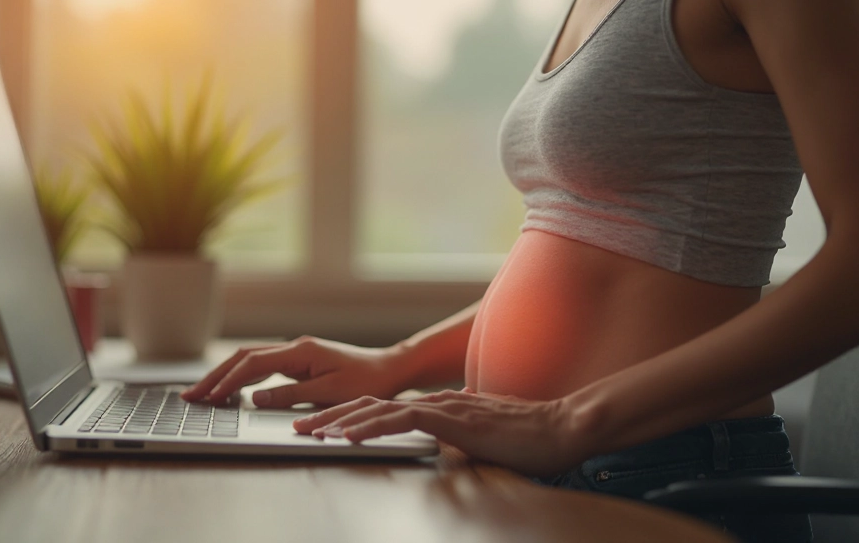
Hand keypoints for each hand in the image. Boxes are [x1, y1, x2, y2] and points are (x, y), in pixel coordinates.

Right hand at [180, 337, 410, 407]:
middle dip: (216, 376)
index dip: (228, 382)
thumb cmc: (367, 382)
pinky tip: (230, 388)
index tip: (208, 398)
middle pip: (244, 357)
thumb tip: (254, 398)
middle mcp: (295, 347)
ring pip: (250, 359)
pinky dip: (242, 376)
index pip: (253, 365)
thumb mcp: (330, 393)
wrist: (390, 369)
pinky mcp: (299, 361)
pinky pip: (263, 366)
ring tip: (202, 393)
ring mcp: (296, 352)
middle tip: (190, 396)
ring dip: (225, 375)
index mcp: (301, 351)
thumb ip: (291, 395)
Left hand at [292, 389, 589, 476]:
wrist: (560, 429)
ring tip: (309, 432)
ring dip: (339, 421)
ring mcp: (442, 408)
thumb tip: (442, 456)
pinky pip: (400, 420)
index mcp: (441, 409)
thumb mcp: (482, 446)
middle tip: (298, 427)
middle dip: (332, 416)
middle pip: (372, 405)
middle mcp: (436, 403)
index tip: (322, 430)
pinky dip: (369, 427)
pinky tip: (346, 437)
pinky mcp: (450, 419)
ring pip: (378, 410)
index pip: (386, 410)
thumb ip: (458, 445)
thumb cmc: (528, 441)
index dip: (351, 418)